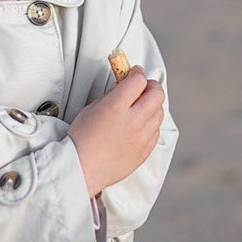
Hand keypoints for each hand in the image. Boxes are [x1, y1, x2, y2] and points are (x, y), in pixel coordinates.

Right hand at [68, 66, 164, 197]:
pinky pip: (156, 131)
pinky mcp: (145, 151)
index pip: (139, 81)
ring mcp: (142, 137)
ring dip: (152, 105)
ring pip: (160, 112)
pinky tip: (139, 125)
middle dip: (150, 86)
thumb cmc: (81, 140)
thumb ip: (110, 95)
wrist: (82, 169)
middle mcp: (133, 121)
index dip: (137, 73)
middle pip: (157, 94)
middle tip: (142, 86)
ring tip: (140, 107)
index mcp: (116, 107)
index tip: (134, 72)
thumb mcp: (90, 109)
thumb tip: (122, 86)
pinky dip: (151, 124)